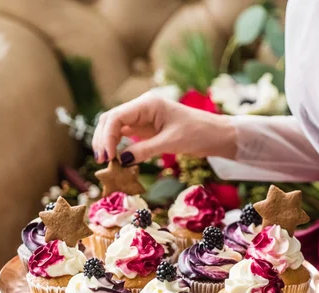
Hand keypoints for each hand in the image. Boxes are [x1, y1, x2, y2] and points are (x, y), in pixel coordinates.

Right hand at [92, 93, 236, 164]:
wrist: (216, 134)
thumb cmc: (198, 134)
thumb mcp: (170, 143)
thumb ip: (144, 151)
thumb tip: (121, 161)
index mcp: (147, 104)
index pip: (116, 117)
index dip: (106, 136)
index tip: (107, 157)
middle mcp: (141, 107)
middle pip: (110, 119)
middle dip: (102, 139)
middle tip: (102, 161)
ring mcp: (142, 117)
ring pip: (114, 126)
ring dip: (107, 142)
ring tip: (107, 162)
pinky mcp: (146, 127)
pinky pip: (124, 134)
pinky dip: (117, 145)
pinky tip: (116, 158)